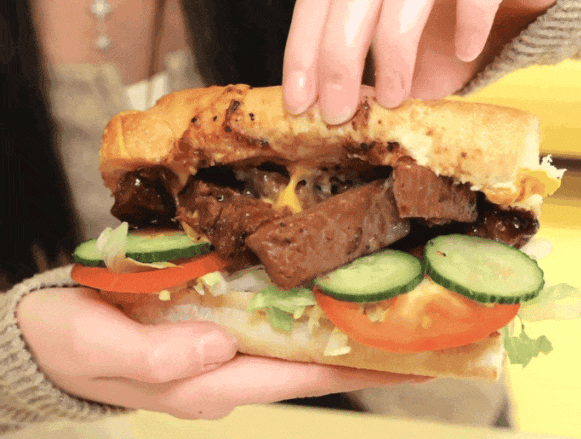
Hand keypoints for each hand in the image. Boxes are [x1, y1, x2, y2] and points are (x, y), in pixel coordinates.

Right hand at [17, 287, 418, 418]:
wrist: (48, 336)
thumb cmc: (72, 348)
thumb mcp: (102, 352)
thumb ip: (157, 357)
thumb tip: (219, 344)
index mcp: (213, 381)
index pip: (306, 378)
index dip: (363, 369)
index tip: (419, 360)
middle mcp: (231, 363)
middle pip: (314, 356)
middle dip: (368, 341)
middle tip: (423, 316)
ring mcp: (223, 340)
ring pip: (296, 330)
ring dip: (342, 314)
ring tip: (389, 288)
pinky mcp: (210, 315)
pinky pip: (267, 307)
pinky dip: (301, 292)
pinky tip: (322, 271)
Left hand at [283, 0, 555, 123]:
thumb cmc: (445, 11)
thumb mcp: (397, 34)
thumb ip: (368, 58)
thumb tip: (334, 101)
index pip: (316, 2)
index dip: (302, 52)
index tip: (298, 102)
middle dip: (337, 61)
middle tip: (336, 112)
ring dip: (392, 53)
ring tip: (394, 97)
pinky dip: (469, 22)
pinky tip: (466, 50)